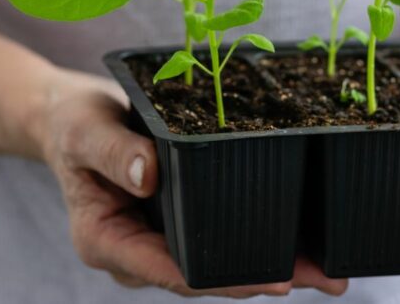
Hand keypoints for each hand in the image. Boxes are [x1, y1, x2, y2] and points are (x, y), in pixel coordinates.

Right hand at [34, 70, 348, 297]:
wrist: (69, 118)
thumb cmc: (72, 123)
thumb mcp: (85, 129)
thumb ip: (113, 151)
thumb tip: (149, 175)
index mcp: (106, 241)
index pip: (172, 271)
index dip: (224, 280)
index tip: (275, 280)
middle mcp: (135, 252)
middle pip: (204, 277)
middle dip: (263, 280)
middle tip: (326, 281)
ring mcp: (157, 240)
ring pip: (217, 264)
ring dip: (270, 267)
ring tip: (330, 273)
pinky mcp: (176, 223)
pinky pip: (217, 238)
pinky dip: (257, 238)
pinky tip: (300, 239)